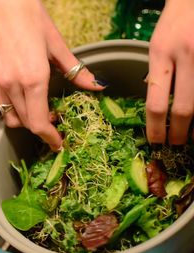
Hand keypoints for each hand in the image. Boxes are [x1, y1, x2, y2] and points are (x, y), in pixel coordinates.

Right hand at [0, 0, 105, 149]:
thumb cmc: (28, 14)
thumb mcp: (56, 42)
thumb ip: (75, 69)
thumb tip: (96, 86)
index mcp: (33, 78)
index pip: (39, 122)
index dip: (49, 137)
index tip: (57, 142)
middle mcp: (11, 84)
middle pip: (24, 120)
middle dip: (41, 126)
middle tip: (54, 120)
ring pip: (6, 113)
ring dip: (21, 119)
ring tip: (34, 112)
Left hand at [146, 0, 193, 144]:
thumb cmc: (176, 21)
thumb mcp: (158, 44)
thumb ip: (159, 72)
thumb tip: (158, 104)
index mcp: (160, 53)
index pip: (155, 102)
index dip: (155, 127)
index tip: (155, 141)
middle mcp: (186, 55)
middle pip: (183, 109)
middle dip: (179, 133)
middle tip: (176, 144)